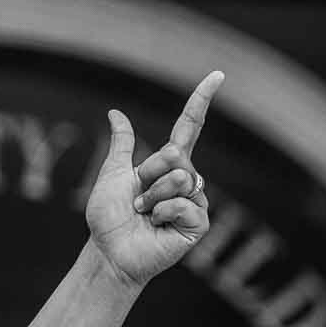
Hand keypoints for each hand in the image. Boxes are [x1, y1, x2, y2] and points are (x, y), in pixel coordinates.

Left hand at [86, 71, 221, 287]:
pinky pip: (186, 203)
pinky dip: (163, 212)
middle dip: (149, 175)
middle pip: (176, 155)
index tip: (217, 74)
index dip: (201, 101)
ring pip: (180, 178)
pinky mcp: (198, 223)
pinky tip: (156, 225)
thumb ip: (122, 144)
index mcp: (166, 165)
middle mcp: (185, 179)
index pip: (189, 127)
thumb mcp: (112, 174)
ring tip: (143, 213)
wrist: (109, 251)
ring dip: (152, 196)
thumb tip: (116, 112)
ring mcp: (194, 200)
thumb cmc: (108, 218)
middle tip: (136, 199)